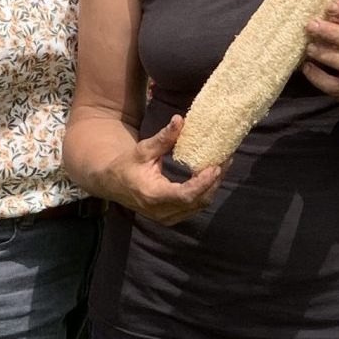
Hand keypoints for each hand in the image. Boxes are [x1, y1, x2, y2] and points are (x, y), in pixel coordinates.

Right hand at [105, 115, 222, 225]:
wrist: (113, 186)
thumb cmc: (127, 165)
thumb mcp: (143, 150)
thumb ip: (163, 138)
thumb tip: (180, 120)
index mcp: (153, 195)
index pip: (185, 195)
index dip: (203, 183)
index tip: (216, 166)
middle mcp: (161, 211)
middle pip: (197, 201)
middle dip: (214, 181)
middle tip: (226, 159)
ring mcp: (167, 217)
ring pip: (199, 206)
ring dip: (213, 186)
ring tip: (223, 164)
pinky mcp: (172, 217)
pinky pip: (195, 207)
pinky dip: (206, 191)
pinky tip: (212, 175)